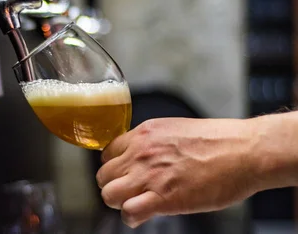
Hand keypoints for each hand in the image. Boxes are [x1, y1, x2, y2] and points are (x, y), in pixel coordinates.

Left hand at [96, 117, 262, 227]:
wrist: (244, 151)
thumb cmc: (218, 141)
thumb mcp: (174, 130)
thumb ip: (152, 142)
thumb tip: (143, 156)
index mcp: (143, 134)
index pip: (107, 153)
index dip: (115, 167)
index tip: (124, 175)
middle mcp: (140, 152)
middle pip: (104, 174)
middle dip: (114, 185)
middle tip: (130, 192)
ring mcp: (150, 174)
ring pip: (109, 193)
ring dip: (118, 202)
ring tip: (134, 204)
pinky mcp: (163, 197)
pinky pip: (129, 211)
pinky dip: (131, 218)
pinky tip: (142, 216)